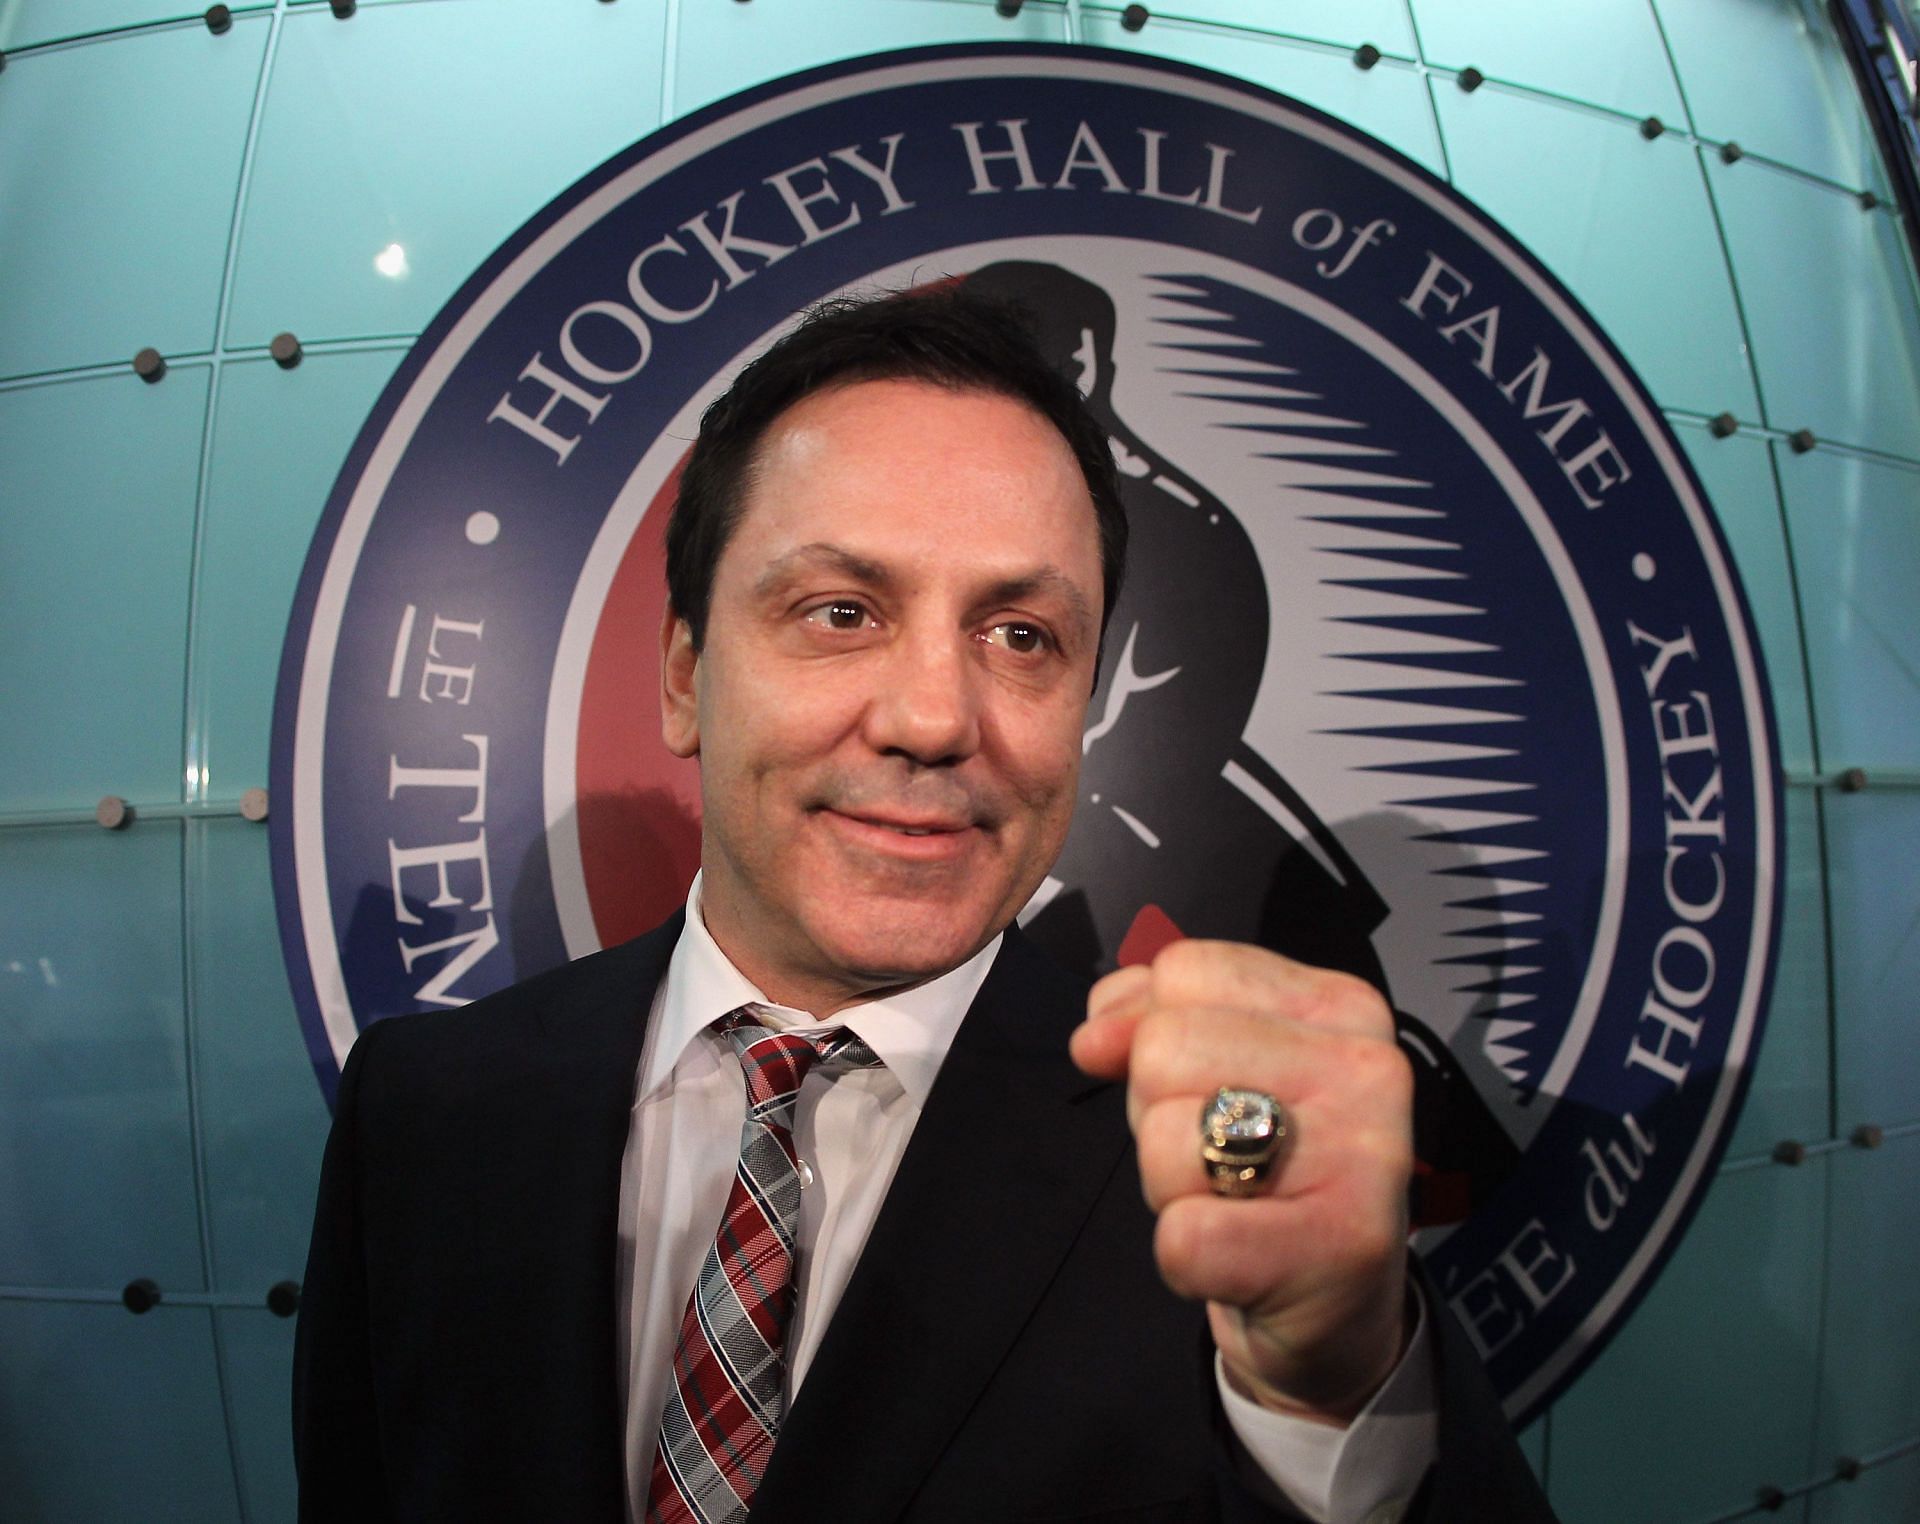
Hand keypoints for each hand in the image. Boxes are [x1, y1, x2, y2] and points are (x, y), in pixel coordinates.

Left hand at [1069, 940, 1413, 1424]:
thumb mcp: (1215, 1068)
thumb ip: (1150, 1020)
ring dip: (1170, 1185)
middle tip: (1218, 1158)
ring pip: (1166, 1137)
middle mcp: (1366, 1067)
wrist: (1335, 1313)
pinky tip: (1239, 1262)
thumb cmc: (1269, 1171)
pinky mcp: (1339, 1246)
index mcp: (1341, 1005)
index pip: (1184, 970)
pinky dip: (1185, 1259)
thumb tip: (1094, 1037)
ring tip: (1233, 1204)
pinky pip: (1183, 1235)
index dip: (1150, 1031)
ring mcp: (1363, 1156)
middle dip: (1157, 1112)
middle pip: (1164, 1047)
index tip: (1199, 1087)